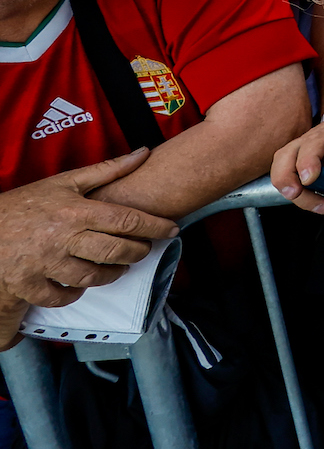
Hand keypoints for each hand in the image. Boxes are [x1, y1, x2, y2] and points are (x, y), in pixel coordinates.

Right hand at [0, 150, 178, 309]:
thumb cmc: (25, 203)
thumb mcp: (64, 182)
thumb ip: (106, 170)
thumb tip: (142, 153)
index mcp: (75, 211)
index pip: (125, 220)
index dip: (154, 226)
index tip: (172, 230)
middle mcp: (63, 237)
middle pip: (115, 251)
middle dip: (137, 252)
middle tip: (144, 250)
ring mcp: (45, 263)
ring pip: (92, 277)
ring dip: (112, 275)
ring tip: (118, 268)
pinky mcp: (28, 284)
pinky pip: (62, 296)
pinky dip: (75, 293)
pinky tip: (81, 284)